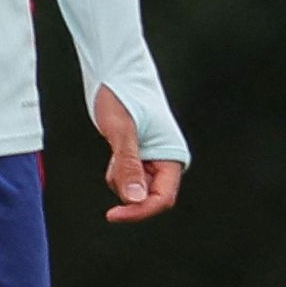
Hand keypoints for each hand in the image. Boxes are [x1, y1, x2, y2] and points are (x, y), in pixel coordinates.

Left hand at [93, 87, 182, 222]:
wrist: (114, 72)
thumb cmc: (121, 94)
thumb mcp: (121, 131)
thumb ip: (128, 165)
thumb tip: (134, 200)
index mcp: (172, 156)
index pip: (162, 199)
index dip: (140, 211)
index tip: (113, 215)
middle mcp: (166, 160)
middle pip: (148, 198)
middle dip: (127, 190)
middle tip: (113, 166)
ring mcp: (153, 159)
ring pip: (135, 189)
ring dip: (120, 178)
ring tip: (116, 146)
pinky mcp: (140, 156)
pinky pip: (127, 177)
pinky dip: (117, 171)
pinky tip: (116, 147)